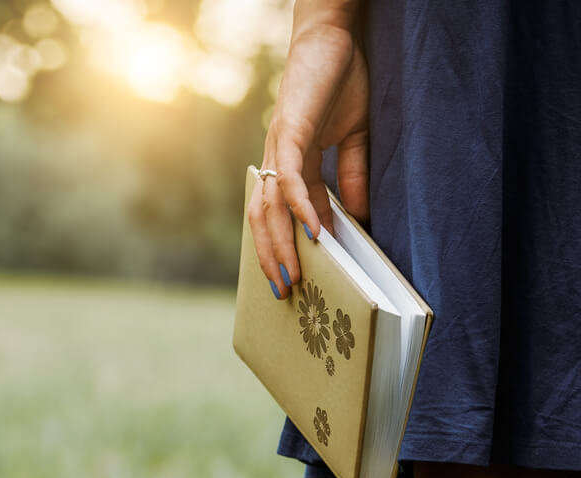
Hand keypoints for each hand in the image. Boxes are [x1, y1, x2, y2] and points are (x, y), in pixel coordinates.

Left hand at [247, 13, 369, 299]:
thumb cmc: (340, 83)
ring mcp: (280, 147)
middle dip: (272, 258)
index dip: (287, 248)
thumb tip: (359, 218)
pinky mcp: (291, 131)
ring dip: (279, 244)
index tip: (294, 280)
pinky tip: (313, 232)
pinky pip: (293, 177)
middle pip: (265, 220)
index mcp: (291, 166)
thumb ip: (351, 177)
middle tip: (283, 293)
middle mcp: (278, 162)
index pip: (283, 216)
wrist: (333, 38)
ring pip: (271, 206)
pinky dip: (301, 206)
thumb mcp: (352, 139)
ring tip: (291, 276)